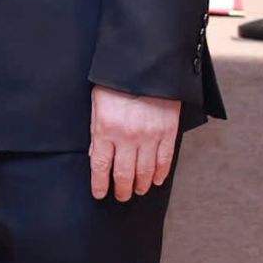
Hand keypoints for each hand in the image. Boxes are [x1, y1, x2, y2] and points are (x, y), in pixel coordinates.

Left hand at [89, 85, 180, 200]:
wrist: (144, 66)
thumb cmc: (116, 83)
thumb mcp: (97, 103)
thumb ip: (97, 130)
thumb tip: (96, 154)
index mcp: (105, 128)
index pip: (100, 165)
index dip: (100, 183)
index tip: (100, 194)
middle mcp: (127, 137)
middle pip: (123, 173)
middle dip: (121, 189)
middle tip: (121, 196)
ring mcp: (149, 136)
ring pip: (145, 171)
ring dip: (141, 185)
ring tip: (137, 191)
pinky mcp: (167, 132)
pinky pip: (164, 160)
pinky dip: (160, 174)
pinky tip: (156, 181)